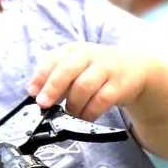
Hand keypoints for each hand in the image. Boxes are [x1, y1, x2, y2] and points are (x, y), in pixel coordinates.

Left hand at [28, 43, 153, 122]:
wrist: (136, 68)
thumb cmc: (98, 70)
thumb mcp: (78, 67)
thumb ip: (57, 77)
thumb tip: (35, 93)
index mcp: (74, 50)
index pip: (53, 59)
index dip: (40, 76)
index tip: (31, 92)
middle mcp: (89, 55)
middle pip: (67, 69)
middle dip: (53, 88)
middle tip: (44, 104)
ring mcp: (106, 69)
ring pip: (84, 86)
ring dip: (73, 104)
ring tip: (70, 114)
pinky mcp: (120, 85)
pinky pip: (101, 100)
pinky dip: (90, 111)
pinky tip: (85, 117)